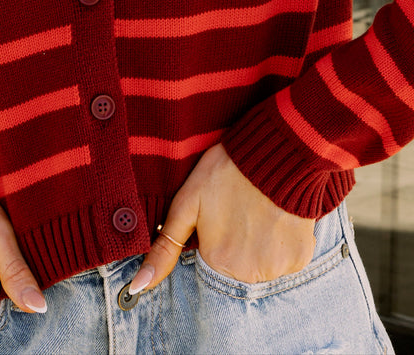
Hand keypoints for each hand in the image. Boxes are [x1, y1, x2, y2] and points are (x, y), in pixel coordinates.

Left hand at [129, 143, 315, 293]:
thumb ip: (164, 247)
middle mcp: (249, 274)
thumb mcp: (187, 204)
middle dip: (236, 242)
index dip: (215, 233)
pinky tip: (276, 217)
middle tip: (239, 208)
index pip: (211, 258)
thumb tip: (137, 286)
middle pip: (236, 266)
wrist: (275, 152)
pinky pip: (286, 259)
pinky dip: (281, 242)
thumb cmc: (226, 172)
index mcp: (218, 261)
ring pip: (261, 263)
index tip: (221, 212)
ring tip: (258, 210)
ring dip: (259, 243)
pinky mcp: (301, 258)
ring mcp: (278, 268)